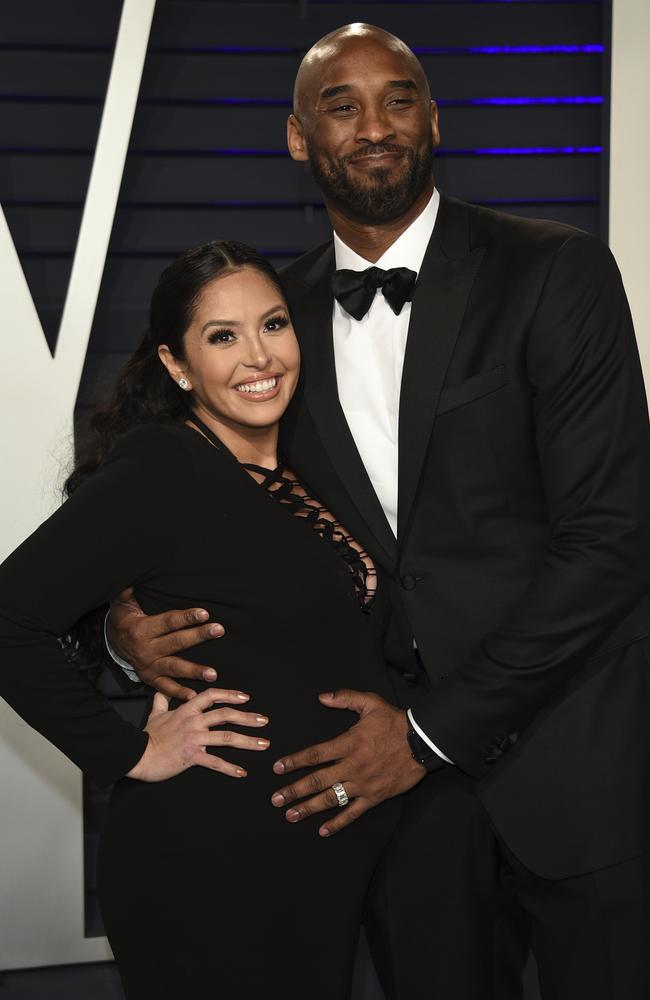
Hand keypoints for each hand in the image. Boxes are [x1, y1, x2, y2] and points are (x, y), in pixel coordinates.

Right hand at [108, 587, 224, 700]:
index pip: (168, 622)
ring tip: (213, 673)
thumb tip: (133, 577)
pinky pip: (165, 687)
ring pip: (174, 668)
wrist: (112, 642)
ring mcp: (149, 666)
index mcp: (141, 629)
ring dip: (194, 671)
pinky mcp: (150, 678)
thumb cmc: (124, 618)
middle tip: (218, 630)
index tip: (204, 613)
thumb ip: (128, 591)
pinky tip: (194, 695)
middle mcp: (146, 649)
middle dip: (198, 636)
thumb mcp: (122, 602)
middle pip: (176, 643)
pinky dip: (179, 693)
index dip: (186, 617)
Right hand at [127, 687, 269, 781]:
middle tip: (264, 721)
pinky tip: (242, 772)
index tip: (245, 698)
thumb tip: (161, 691)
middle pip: (226, 715)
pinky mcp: (192, 756)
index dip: (230, 695)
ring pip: (227, 738)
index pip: (212, 696)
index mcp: (187, 710)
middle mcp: (194, 721)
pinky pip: (215, 762)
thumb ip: (162, 701)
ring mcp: (194, 738)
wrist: (137, 755)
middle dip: (248, 717)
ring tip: (263, 744)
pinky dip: (230, 768)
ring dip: (248, 741)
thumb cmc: (146, 736)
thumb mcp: (155, 714)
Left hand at [270, 690, 425, 836]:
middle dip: (294, 790)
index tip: (277, 768)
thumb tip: (322, 697)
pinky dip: (338, 822)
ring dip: (309, 808)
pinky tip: (323, 830)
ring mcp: (363, 784)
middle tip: (276, 799)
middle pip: (317, 780)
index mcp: (349, 743)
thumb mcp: (371, 702)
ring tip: (291, 815)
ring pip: (331, 799)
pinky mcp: (374, 796)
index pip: (315, 754)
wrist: (422, 742)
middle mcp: (352, 766)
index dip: (294, 761)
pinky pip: (353, 812)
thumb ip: (345, 698)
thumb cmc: (395, 722)